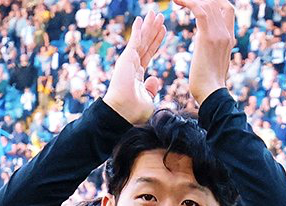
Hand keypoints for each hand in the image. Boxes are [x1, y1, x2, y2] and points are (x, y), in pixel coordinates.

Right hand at [102, 11, 165, 125]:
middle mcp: (132, 66)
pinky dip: (138, 29)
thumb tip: (154, 78)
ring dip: (148, 25)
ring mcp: (128, 61)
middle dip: (153, 30)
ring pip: (142, 39)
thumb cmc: (132, 112)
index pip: (149, 54)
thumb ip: (152, 90)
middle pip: (146, 43)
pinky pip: (134, 40)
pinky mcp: (126, 58)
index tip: (163, 30)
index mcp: (137, 75)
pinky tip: (141, 18)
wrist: (122, 112)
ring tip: (155, 13)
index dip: (156, 42)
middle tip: (160, 16)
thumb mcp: (148, 101)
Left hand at [175, 0, 234, 105]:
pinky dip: (188, 3)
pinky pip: (199, 10)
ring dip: (191, 1)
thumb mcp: (215, 65)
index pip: (227, 10)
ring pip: (208, 4)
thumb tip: (209, 52)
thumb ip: (214, 52)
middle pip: (217, 3)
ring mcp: (219, 33)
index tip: (201, 2)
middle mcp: (226, 32)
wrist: (211, 94)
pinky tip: (177, 2)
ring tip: (178, 1)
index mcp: (229, 38)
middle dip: (201, 0)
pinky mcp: (207, 37)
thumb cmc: (208, 87)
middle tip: (184, 3)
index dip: (215, 2)